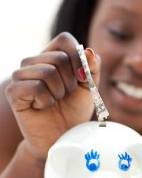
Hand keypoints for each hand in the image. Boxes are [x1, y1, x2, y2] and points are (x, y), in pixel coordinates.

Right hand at [5, 32, 98, 162]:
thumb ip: (92, 68)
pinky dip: (46, 100)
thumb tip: (89, 50)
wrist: (61, 138)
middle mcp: (33, 62)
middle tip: (65, 96)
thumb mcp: (89, 88)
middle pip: (59, 58)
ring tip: (54, 101)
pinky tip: (42, 107)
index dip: (78, 57)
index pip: (64, 39)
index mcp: (51, 56)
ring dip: (58, 92)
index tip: (82, 78)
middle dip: (70, 82)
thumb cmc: (74, 112)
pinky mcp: (14, 91)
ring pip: (47, 72)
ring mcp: (21, 76)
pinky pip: (36, 87)